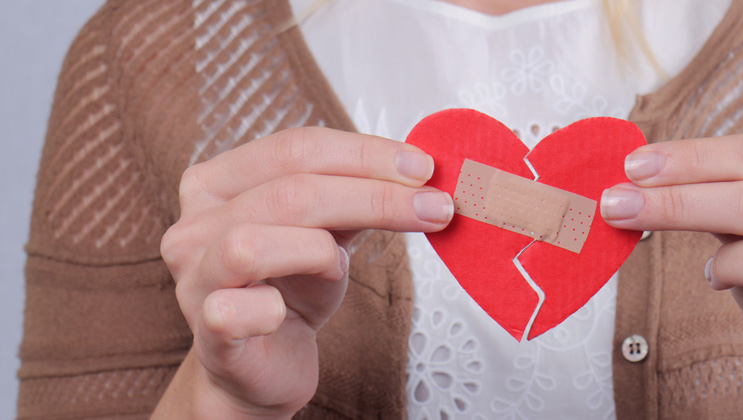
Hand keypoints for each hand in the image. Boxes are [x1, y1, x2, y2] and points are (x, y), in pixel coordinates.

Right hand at [154, 127, 452, 418]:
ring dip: (318, 251)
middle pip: (289, 191)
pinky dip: (272, 310)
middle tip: (433, 207)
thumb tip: (417, 170)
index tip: (422, 167)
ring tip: (338, 267)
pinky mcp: (206, 330)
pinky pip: (236, 310)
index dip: (364, 153)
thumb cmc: (291, 291)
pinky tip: (284, 313)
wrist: (265, 365)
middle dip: (373, 196)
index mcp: (218, 183)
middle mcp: (193, 224)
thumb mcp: (328, 230)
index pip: (295, 147)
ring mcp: (193, 278)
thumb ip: (357, 196)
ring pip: (253, 242)